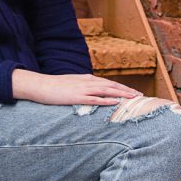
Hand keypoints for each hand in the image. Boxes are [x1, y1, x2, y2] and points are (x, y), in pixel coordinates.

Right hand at [12, 70, 142, 104]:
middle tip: (140, 96)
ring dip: (122, 94)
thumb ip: (82, 87)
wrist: (40, 85)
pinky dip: (107, 99)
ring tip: (133, 98)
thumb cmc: (53, 86)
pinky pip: (95, 98)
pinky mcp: (77, 97)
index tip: (132, 92)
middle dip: (127, 90)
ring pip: (107, 90)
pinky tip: (116, 102)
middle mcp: (87, 81)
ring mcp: (82, 89)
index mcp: (86, 78)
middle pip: (111, 85)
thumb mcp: (70, 84)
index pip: (108, 82)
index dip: (122, 87)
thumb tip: (90, 93)